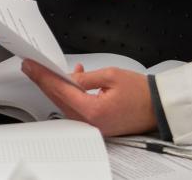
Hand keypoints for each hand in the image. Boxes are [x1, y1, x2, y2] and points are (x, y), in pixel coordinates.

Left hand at [22, 60, 157, 136]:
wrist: (160, 108)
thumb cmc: (142, 93)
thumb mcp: (111, 76)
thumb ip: (86, 78)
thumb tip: (67, 77)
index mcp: (94, 111)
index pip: (61, 91)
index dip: (43, 76)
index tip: (32, 66)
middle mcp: (92, 122)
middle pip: (59, 100)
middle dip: (44, 82)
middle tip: (32, 68)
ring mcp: (95, 126)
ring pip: (66, 104)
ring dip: (56, 87)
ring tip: (46, 72)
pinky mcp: (98, 124)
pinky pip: (77, 108)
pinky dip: (70, 94)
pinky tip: (71, 79)